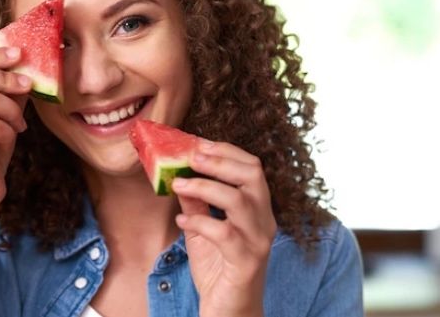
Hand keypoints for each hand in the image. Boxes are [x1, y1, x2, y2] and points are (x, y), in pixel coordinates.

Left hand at [172, 141, 276, 316]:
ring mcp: (258, 241)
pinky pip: (224, 233)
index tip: (197, 143)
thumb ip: (196, 202)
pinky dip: (199, 221)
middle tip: (190, 157)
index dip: (225, 150)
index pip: (252, 166)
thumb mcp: (202, 229)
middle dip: (219, 160)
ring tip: (178, 184)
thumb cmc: (218, 268)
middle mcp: (264, 221)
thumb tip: (179, 173)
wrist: (229, 310)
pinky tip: (182, 220)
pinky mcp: (246, 261)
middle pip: (252, 175)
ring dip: (204, 187)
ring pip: (239, 200)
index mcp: (258, 209)